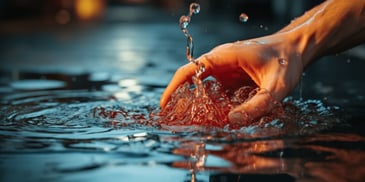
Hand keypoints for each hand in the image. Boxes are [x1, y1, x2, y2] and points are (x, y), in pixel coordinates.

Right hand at [160, 33, 303, 124]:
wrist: (296, 48)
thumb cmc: (286, 60)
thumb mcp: (276, 86)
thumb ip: (257, 105)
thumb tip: (232, 121)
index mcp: (224, 57)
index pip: (189, 70)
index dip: (174, 87)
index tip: (164, 105)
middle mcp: (221, 62)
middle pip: (192, 81)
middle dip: (182, 100)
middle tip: (175, 121)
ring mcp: (226, 70)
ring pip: (204, 88)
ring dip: (198, 104)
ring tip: (193, 123)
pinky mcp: (232, 78)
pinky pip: (217, 93)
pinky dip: (213, 105)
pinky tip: (216, 119)